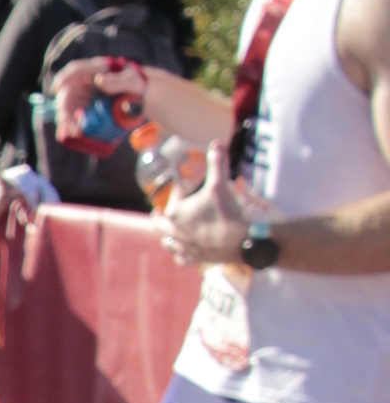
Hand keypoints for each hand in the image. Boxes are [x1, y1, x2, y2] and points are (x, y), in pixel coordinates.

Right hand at [49, 55, 145, 130]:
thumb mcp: (133, 81)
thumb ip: (118, 80)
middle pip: (68, 93)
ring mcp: (84, 96)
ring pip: (68, 107)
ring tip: (70, 133)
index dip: (64, 77)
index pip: (76, 70)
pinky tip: (68, 134)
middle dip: (65, 108)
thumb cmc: (137, 85)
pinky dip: (69, 125)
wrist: (141, 97)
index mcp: (95, 69)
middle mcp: (85, 82)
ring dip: (65, 120)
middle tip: (70, 123)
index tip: (57, 88)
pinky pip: (73, 116)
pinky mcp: (85, 109)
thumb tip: (99, 80)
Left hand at [163, 141, 257, 269]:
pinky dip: (181, 254)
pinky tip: (184, 251)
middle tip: (158, 210)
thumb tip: (217, 143)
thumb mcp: (221, 184)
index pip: (174, 197)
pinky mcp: (196, 260)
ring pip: (168, 242)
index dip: (180, 187)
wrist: (243, 242)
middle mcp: (175, 233)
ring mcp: (184, 248)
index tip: (185, 183)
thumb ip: (217, 162)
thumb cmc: (228, 212)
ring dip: (168, 235)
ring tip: (170, 231)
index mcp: (175, 214)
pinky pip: (182, 259)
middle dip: (160, 215)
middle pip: (160, 223)